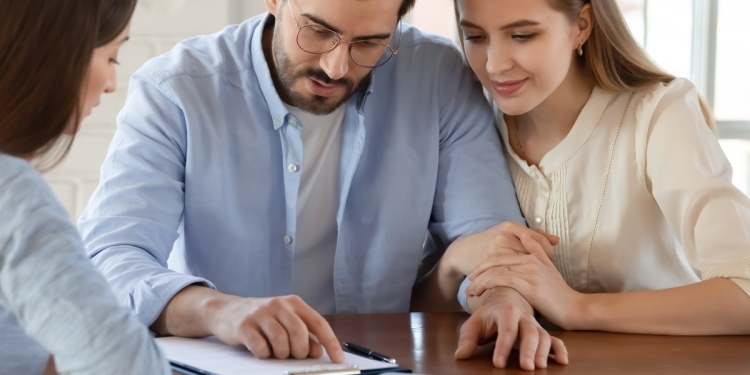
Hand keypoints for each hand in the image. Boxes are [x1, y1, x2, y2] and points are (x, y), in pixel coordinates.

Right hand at [205, 294, 344, 361]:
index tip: (338, 358)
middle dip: (300, 351)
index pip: (318, 323)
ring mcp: (260, 314)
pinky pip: (260, 347)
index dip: (330, 342)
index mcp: (294, 303)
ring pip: (281, 341)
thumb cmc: (263, 319)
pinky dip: (264, 354)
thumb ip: (304, 336)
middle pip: (299, 333)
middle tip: (293, 355)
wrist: (227, 311)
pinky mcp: (244, 326)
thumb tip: (319, 351)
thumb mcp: (286, 323)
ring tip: (275, 352)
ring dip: (281, 354)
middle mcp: (278, 305)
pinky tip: (261, 350)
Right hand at [443, 221, 558, 276]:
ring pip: (522, 264)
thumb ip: (534, 236)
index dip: (549, 251)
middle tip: (545, 273)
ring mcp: (495, 249)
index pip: (539, 240)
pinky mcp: (489, 263)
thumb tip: (556, 240)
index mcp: (510, 226)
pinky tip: (523, 284)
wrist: (464, 251)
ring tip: (536, 279)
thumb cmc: (492, 242)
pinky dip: (517, 279)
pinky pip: (509, 273)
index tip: (550, 260)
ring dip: (531, 273)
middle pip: (533, 252)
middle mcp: (503, 236)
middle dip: (541, 264)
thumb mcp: (511, 234)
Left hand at [455, 288, 567, 369]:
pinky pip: (555, 340)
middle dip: (528, 350)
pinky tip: (562, 361)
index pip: (506, 329)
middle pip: (529, 332)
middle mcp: (524, 317)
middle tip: (526, 367)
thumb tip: (460, 355)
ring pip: (544, 336)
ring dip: (544, 352)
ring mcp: (535, 325)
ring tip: (540, 367)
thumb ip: (467, 339)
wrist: (503, 303)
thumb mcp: (473, 324)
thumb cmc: (487, 318)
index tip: (498, 363)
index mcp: (506, 311)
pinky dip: (560, 349)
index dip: (503, 347)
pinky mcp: (542, 333)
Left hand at [466, 231, 584, 329]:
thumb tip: (525, 235)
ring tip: (470, 291)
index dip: (485, 263)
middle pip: (496, 260)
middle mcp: (530, 260)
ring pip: (496, 270)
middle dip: (478, 271)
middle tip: (468, 281)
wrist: (574, 307)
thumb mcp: (549, 268)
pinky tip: (480, 291)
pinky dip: (488, 284)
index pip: (502, 255)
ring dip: (479, 281)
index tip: (474, 273)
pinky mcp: (530, 285)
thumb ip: (537, 250)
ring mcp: (530, 271)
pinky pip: (502, 280)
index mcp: (532, 255)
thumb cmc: (559, 292)